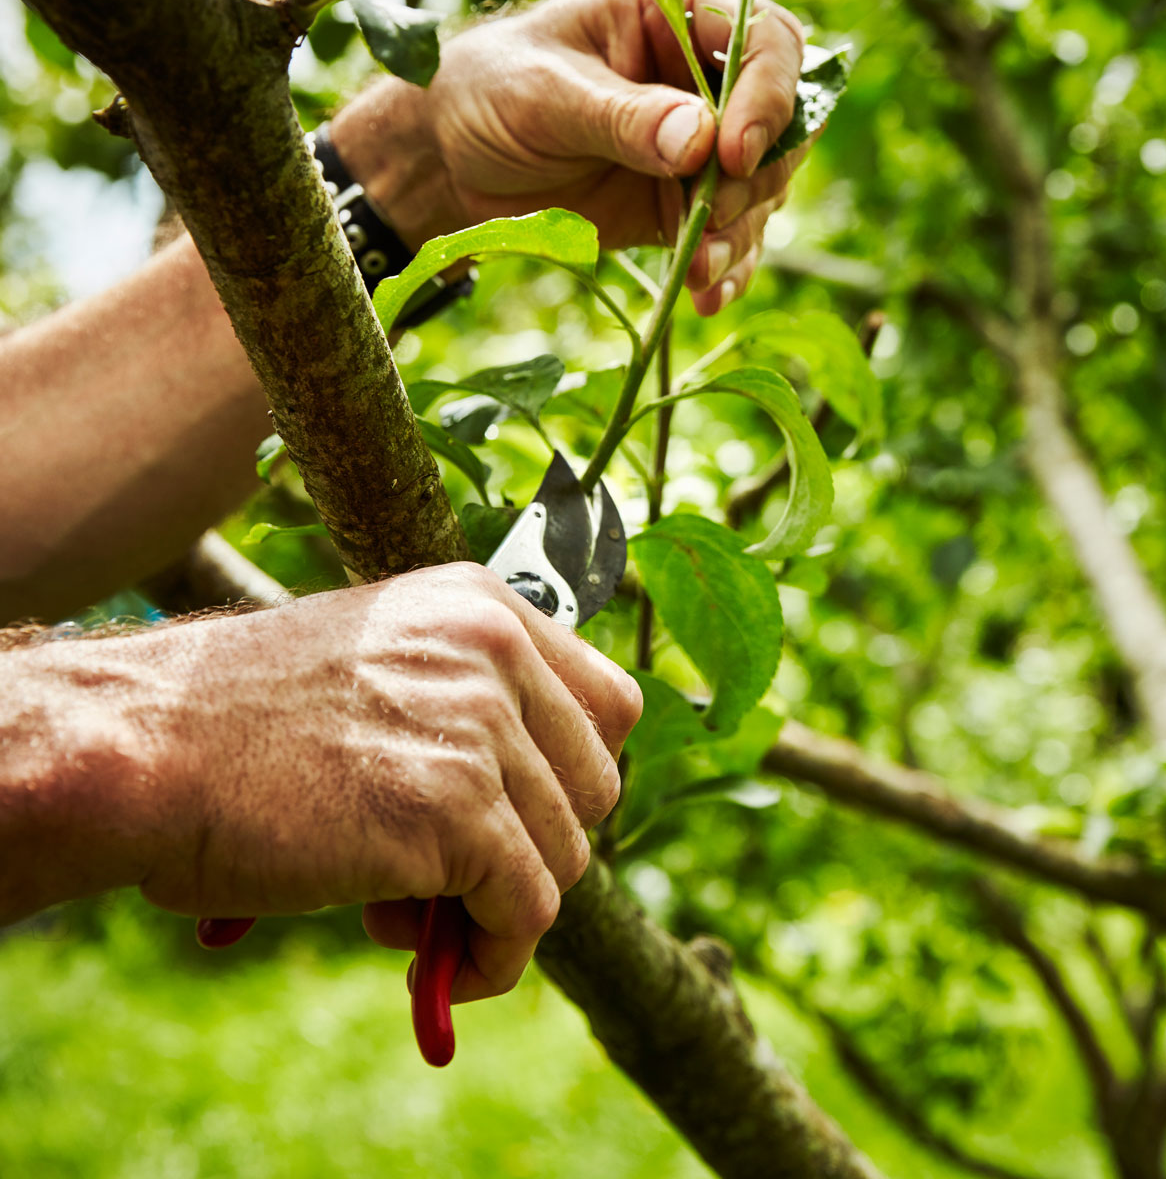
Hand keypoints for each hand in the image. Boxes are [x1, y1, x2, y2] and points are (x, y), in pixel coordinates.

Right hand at [100, 565, 638, 1001]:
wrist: (139, 749)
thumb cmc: (235, 725)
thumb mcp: (376, 668)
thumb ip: (466, 708)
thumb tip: (545, 818)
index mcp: (481, 605)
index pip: (610, 705)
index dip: (572, 778)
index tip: (521, 822)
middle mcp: (495, 651)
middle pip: (597, 785)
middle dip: (534, 847)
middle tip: (447, 879)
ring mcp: (480, 727)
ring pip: (565, 855)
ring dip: (496, 907)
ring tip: (402, 914)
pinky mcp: (458, 811)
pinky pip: (526, 911)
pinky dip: (494, 959)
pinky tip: (436, 974)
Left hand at [332, 0, 812, 315]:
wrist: (454, 159)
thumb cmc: (489, 93)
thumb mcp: (543, 95)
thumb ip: (621, 116)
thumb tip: (699, 140)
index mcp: (675, 10)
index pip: (763, 38)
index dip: (767, 94)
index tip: (733, 153)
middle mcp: (706, 74)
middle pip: (785, 118)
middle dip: (757, 176)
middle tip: (709, 218)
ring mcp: (705, 142)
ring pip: (768, 184)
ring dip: (742, 230)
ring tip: (697, 267)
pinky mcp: (692, 200)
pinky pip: (736, 236)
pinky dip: (728, 268)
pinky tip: (704, 294)